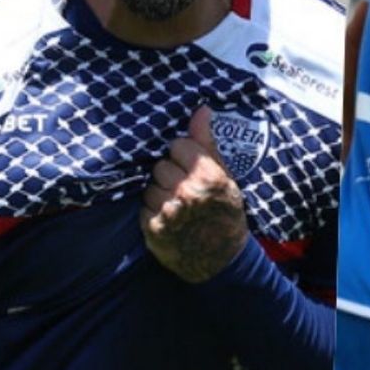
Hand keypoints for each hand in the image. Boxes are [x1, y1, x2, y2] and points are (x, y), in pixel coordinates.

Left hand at [141, 106, 249, 282]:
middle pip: (161, 165)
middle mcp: (187, 192)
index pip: (178, 145)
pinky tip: (169, 219)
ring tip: (177, 205)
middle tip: (185, 189)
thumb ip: (207, 142)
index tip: (192, 168)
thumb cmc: (225, 212)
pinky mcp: (153, 229)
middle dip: (170, 174)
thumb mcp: (225, 176)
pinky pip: (144, 206)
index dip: (184, 156)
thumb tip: (200, 109)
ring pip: (150, 185)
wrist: (223, 259)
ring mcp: (168, 212)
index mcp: (208, 175)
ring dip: (160, 193)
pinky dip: (153, 211)